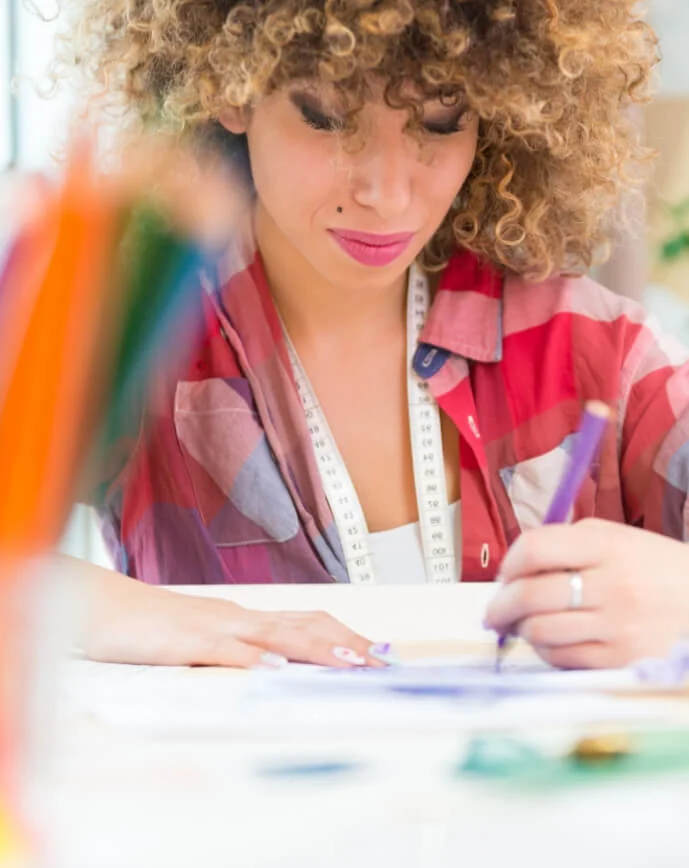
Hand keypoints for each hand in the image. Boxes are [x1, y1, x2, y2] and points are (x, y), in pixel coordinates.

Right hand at [67, 556, 390, 668]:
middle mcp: (239, 617)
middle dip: (348, 643)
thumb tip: (276, 668)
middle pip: (304, 625)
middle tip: (385, 661)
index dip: (345, 636)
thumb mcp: (202, 641)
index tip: (380, 653)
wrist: (102, 608)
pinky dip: (251, 660)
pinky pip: (223, 650)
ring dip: (315, 649)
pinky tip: (274, 671)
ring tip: (350, 662)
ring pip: (274, 635)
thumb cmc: (151, 628)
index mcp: (245, 618)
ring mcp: (214, 626)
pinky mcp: (185, 642)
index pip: (307, 623)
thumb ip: (238, 651)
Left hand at [483, 518, 688, 668]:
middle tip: (493, 613)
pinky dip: (546, 650)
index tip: (504, 575)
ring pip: (541, 631)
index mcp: (606, 545)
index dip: (508, 563)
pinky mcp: (622, 660)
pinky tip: (552, 642)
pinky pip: (562, 659)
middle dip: (500, 606)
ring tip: (524, 626)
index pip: (535, 548)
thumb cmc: (652, 568)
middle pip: (530, 595)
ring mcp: (618, 626)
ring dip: (522, 630)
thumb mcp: (615, 538)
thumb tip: (512, 571)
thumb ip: (564, 544)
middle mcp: (612, 584)